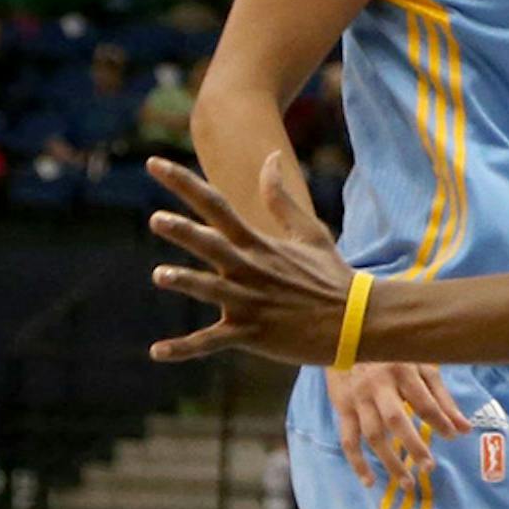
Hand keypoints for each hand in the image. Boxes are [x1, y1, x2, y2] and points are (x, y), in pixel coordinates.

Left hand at [146, 154, 468, 484]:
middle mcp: (249, 269)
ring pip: (211, 290)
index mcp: (258, 243)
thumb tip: (271, 157)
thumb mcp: (309, 231)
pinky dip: (184, 348)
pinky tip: (157, 351)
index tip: (154, 164)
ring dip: (186, 282)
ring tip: (160, 274)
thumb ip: (281, 198)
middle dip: (185, 232)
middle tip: (156, 220)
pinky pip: (212, 342)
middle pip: (212, 245)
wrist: (355, 319)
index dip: (184, 184)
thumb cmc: (330, 274)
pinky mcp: (251, 333)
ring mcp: (250, 302)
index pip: (216, 206)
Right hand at [325, 361, 469, 487]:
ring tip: (408, 483)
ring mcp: (358, 398)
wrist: (347, 335)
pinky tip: (370, 481)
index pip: (424, 400)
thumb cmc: (392, 353)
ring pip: (373, 435)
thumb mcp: (420, 365)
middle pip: (396, 420)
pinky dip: (357, 463)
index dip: (440, 420)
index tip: (455, 436)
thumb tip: (465, 428)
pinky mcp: (342, 408)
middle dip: (413, 445)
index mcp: (402, 369)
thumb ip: (441, 396)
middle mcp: (379, 385)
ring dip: (389, 461)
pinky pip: (348, 440)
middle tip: (430, 467)